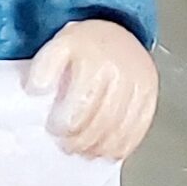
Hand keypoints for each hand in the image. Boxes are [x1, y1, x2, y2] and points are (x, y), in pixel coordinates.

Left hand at [29, 20, 158, 160]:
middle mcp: (124, 74)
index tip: (55, 130)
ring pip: (121, 130)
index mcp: (98, 61)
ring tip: (85, 151)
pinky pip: (139, 130)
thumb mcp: (59, 45)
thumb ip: (43, 67)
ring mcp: (141, 88)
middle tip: (67, 146)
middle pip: (102, 121)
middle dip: (82, 140)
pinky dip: (122, 146)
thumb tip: (35, 89)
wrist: (119, 34)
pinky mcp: (151, 99)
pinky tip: (107, 151)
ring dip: (100, 148)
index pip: (82, 104)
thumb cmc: (87, 45)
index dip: (67, 124)